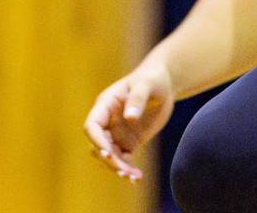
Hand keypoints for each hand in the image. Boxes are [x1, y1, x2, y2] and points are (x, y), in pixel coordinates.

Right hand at [83, 63, 173, 181]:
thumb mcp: (147, 84)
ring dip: (118, 169)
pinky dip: (128, 170)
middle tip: (124, 171)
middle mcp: (107, 122)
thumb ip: (137, 99)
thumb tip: (129, 118)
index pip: (92, 126)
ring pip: (109, 157)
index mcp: (105, 105)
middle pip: (99, 146)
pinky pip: (123, 160)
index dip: (97, 140)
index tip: (107, 152)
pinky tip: (138, 178)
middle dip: (109, 160)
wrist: (165, 83)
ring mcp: (116, 134)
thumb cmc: (153, 78)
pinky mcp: (129, 142)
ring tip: (134, 178)